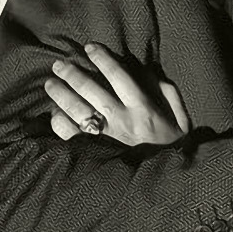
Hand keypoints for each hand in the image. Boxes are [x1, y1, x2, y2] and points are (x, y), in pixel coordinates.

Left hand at [44, 41, 191, 146]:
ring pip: (76, 109)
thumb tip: (151, 75)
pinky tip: (55, 113)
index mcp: (143, 109)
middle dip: (72, 73)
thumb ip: (169, 96)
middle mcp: (121, 120)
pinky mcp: (92, 152)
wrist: (164, 184)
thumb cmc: (171, 149)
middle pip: (91, 89)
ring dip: (61, 93)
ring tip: (51, 83)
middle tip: (59, 64)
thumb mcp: (181, 121)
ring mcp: (104, 137)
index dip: (103, 59)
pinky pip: (70, 134)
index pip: (119, 76)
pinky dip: (60, 121)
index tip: (90, 47)